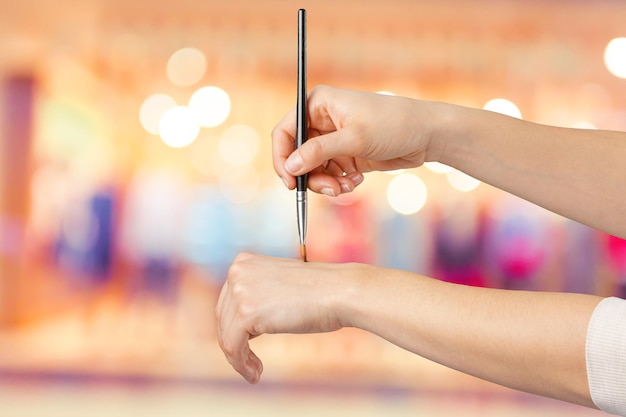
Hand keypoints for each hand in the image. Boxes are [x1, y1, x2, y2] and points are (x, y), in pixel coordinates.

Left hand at [215, 253, 348, 382]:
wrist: (340, 292)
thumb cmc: (320, 293)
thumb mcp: (279, 287)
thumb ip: (258, 296)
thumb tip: (243, 325)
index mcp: (243, 262)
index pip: (227, 301)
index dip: (235, 328)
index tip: (249, 345)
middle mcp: (237, 272)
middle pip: (223, 318)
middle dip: (235, 343)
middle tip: (251, 363)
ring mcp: (240, 290)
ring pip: (226, 336)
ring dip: (239, 358)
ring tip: (256, 371)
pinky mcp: (246, 312)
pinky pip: (232, 347)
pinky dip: (241, 364)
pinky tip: (255, 374)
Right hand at [272, 85, 433, 196]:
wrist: (426, 135)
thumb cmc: (392, 125)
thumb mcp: (353, 139)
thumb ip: (318, 152)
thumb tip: (289, 166)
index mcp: (318, 104)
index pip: (285, 132)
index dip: (282, 158)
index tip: (290, 182)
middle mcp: (322, 120)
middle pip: (298, 155)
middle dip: (311, 176)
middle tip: (328, 190)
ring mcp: (334, 139)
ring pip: (314, 169)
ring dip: (327, 182)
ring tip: (346, 188)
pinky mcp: (346, 154)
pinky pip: (330, 174)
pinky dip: (339, 183)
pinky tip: (356, 181)